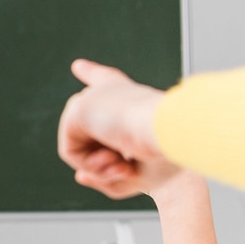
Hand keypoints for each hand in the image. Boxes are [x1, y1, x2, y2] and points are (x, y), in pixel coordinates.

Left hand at [57, 59, 178, 197]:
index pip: (106, 81)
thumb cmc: (167, 160)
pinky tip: (112, 159)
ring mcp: (92, 99)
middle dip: (104, 164)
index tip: (78, 66)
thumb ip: (108, 177)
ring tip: (124, 167)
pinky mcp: (79, 109)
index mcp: (130, 97)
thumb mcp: (135, 177)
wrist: (175, 137)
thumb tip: (79, 177)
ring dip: (100, 168)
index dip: (92, 74)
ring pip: (79, 146)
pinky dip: (89, 166)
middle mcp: (110, 92)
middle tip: (129, 171)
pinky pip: (69, 151)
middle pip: (84, 121)